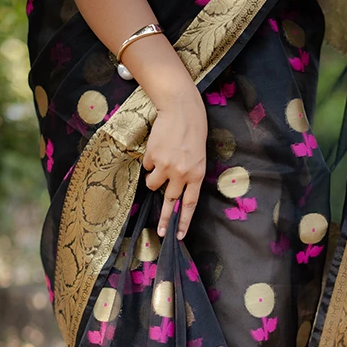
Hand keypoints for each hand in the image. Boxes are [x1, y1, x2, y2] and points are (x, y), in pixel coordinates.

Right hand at [142, 87, 206, 239]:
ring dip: (154, 178)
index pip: (190, 204)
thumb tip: (174, 195)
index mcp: (197, 174)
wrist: (181, 110)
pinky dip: (150, 161)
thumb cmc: (193, 133)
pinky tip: (158, 148)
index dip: (183, 221)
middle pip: (169, 201)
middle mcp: (181, 173)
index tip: (178, 236)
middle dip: (164, 217)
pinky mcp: (153, 157)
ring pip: (153, 185)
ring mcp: (166, 166)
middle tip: (160, 231)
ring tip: (160, 164)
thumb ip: (189, 176)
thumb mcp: (198, 158)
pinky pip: (147, 167)